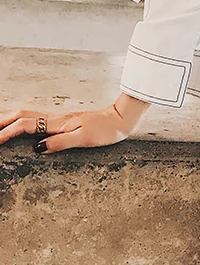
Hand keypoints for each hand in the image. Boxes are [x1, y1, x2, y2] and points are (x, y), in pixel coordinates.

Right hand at [0, 95, 148, 154]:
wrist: (123, 119)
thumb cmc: (108, 130)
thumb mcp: (85, 139)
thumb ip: (61, 142)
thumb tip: (37, 148)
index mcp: (58, 123)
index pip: (24, 126)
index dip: (6, 133)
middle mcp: (56, 119)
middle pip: (21, 116)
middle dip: (2, 123)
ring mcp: (60, 119)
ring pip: (28, 116)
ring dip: (10, 121)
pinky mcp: (66, 122)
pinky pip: (38, 120)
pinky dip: (23, 122)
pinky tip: (22, 128)